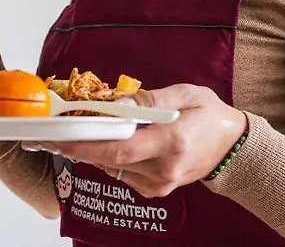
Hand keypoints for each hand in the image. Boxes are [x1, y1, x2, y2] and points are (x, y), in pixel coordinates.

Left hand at [32, 85, 246, 197]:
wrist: (231, 146)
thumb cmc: (209, 115)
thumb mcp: (186, 94)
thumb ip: (149, 100)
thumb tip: (115, 106)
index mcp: (173, 142)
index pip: (121, 148)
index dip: (86, 145)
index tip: (60, 137)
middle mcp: (164, 169)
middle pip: (111, 160)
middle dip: (80, 146)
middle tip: (53, 133)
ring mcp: (160, 184)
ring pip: (113, 167)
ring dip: (94, 150)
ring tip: (81, 132)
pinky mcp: (155, 190)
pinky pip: (122, 173)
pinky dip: (111, 157)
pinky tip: (112, 142)